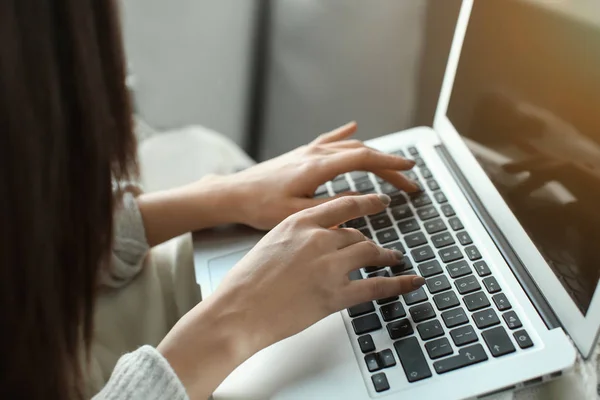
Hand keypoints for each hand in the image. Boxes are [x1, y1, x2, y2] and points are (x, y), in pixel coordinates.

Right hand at [211, 193, 424, 352]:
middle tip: (380, 247)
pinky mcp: (336, 295)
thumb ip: (299, 237)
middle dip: (370, 242)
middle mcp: (318, 239)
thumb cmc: (246, 282)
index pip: (344, 205)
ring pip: (370, 253)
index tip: (379, 202)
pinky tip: (412, 281)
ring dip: (385, 256)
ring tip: (393, 259)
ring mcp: (329, 266)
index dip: (367, 203)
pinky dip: (399, 283)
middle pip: (357, 234)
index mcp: (299, 222)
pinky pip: (377, 286)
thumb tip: (320, 239)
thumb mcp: (271, 244)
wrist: (237, 311)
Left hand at [227, 122, 418, 229]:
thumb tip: (366, 200)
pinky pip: (329, 140)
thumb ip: (335, 206)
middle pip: (362, 153)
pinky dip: (346, 135)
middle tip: (408, 181)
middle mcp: (314, 154)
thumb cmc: (260, 206)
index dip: (390, 164)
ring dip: (373, 155)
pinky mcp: (300, 154)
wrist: (233, 193)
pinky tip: (354, 127)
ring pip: (349, 147)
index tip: (410, 170)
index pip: (364, 160)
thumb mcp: (299, 214)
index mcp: (317, 168)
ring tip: (391, 167)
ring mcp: (307, 151)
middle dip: (389, 166)